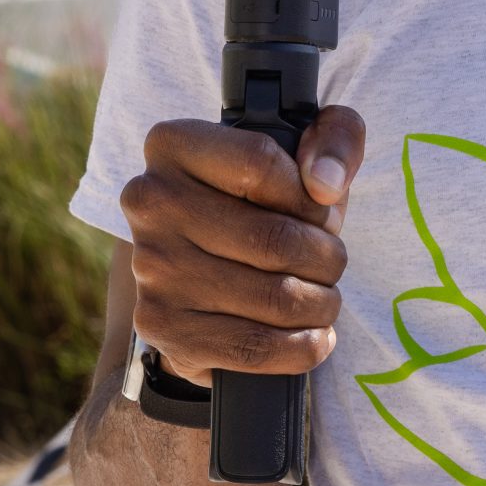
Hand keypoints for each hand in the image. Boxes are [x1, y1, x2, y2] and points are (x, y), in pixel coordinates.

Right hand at [120, 107, 365, 384]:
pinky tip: (312, 336)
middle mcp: (150, 203)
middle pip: (275, 239)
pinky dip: (303, 347)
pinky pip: (256, 347)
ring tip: (323, 298)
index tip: (320, 213)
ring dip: (321, 304)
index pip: (261, 163)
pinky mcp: (162, 327)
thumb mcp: (308, 152)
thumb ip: (336, 138)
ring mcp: (151, 268)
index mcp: (173, 145)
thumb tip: (325, 184)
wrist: (208, 279)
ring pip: (275, 297)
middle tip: (331, 264)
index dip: (311, 198)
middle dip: (326, 258)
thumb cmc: (267, 204)